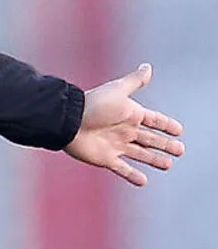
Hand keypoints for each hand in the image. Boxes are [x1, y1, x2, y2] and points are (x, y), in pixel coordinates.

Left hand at [64, 63, 184, 185]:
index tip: (179, 130)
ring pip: (140, 154)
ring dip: (154, 159)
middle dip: (165, 145)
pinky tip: (143, 181)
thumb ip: (134, 81)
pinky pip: (122, 169)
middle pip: (150, 139)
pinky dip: (132, 176)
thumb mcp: (118, 91)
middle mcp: (124, 130)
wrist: (69, 121)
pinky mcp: (106, 158)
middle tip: (180, 150)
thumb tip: (148, 66)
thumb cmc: (94, 104)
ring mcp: (116, 145)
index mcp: (130, 114)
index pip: (154, 120)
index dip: (166, 125)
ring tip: (167, 164)